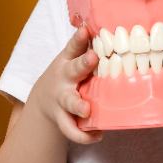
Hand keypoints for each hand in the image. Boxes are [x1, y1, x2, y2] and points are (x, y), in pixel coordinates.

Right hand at [28, 27, 102, 144]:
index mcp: (68, 60)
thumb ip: (87, 47)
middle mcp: (64, 78)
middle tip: (93, 58)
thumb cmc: (68, 73)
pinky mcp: (62, 118)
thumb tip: (118, 28)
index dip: (80, 38)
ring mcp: (62, 99)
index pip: (73, 46)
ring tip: (88, 110)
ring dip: (78, 105)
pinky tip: (98, 135)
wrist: (44, 99)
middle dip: (83, 64)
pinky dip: (84, 134)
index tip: (86, 29)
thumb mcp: (72, 58)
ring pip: (69, 102)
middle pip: (73, 69)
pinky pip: (71, 129)